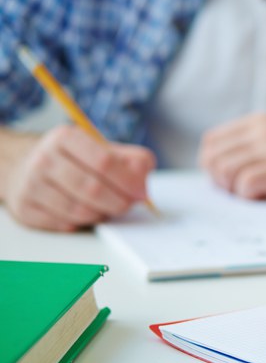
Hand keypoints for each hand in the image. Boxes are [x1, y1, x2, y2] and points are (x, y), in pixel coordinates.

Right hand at [3, 125, 154, 231]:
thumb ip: (130, 159)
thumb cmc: (72, 159)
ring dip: (102, 214)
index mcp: (65, 137)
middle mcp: (43, 159)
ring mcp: (30, 185)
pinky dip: (82, 223)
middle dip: (118, 202)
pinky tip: (87, 213)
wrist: (24, 166)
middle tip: (128, 204)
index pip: (104, 162)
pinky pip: (64, 224)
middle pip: (92, 189)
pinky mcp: (25, 208)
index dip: (128, 181)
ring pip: (79, 211)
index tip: (141, 192)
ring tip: (107, 207)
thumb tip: (143, 174)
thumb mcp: (100, 148)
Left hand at [199, 114, 265, 198]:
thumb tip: (226, 169)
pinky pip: (246, 184)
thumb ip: (256, 144)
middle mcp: (261, 131)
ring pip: (225, 171)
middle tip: (237, 192)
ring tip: (252, 195)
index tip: (227, 179)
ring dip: (233, 190)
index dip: (213, 164)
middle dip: (219, 181)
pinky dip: (249, 196)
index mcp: (259, 121)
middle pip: (213, 158)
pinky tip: (265, 196)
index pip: (212, 142)